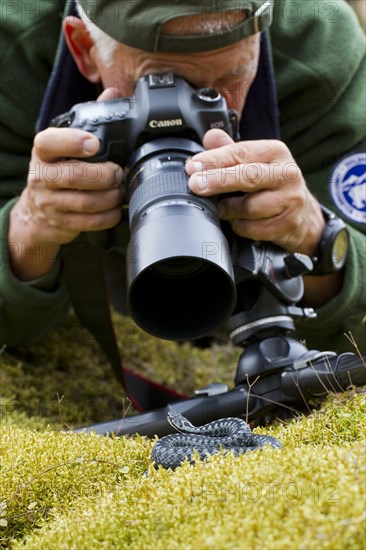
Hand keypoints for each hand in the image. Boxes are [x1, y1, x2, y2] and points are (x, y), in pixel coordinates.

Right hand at [8, 88, 123, 279]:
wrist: (37, 212)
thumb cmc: (57, 171)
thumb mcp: (64, 144)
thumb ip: (88, 120)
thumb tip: (113, 94)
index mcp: (43, 151)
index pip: (51, 142)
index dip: (74, 141)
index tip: (95, 143)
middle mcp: (42, 177)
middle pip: (76, 175)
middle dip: (105, 175)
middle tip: (119, 172)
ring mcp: (50, 203)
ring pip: (86, 202)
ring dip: (111, 197)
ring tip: (120, 190)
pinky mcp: (62, 223)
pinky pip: (90, 222)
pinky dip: (109, 216)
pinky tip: (116, 209)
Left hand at [186, 129, 324, 256]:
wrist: (303, 215)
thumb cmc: (272, 184)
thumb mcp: (255, 161)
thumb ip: (230, 150)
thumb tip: (209, 138)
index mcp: (276, 152)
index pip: (241, 152)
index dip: (214, 160)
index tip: (193, 167)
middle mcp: (287, 174)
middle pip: (247, 177)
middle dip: (218, 181)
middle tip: (195, 185)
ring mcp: (290, 201)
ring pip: (248, 208)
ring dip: (228, 210)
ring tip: (222, 208)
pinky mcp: (288, 224)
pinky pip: (253, 229)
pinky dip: (239, 227)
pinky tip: (237, 222)